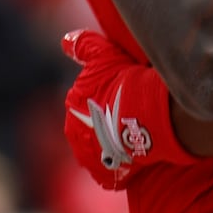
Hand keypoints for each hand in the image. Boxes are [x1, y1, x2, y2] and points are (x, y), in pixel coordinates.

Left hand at [62, 29, 194, 188]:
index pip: (87, 101)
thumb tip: (65, 39)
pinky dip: (123, 167)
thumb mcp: (105, 56)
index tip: (126, 95)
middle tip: (134, 115)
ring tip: (139, 136)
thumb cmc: (127, 83)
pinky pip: (113, 172)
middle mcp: (74, 132)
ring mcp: (89, 155)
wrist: (147, 116)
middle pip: (93, 126)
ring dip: (115, 144)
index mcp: (73, 104)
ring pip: (102, 148)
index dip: (108, 97)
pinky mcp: (105, 173)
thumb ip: (85, 46)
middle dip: (108, 123)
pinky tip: (138, 158)